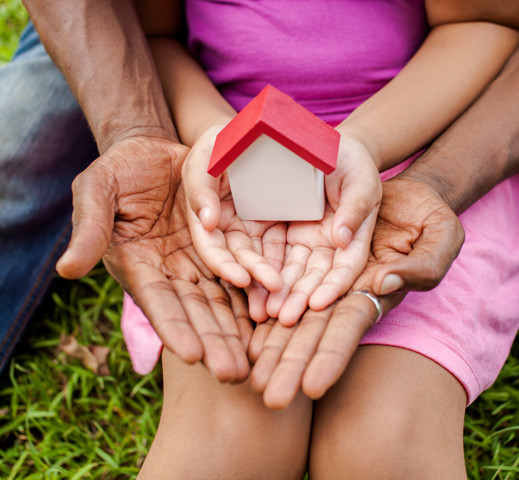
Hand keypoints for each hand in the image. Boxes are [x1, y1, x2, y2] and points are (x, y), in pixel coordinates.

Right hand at [56, 135, 252, 380]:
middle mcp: (169, 272)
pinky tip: (269, 320)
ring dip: (236, 331)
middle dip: (213, 343)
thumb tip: (65, 270)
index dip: (174, 328)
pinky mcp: (218, 249)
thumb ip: (88, 229)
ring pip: (221, 302)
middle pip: (195, 313)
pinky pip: (239, 276)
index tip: (193, 356)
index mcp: (137, 265)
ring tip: (253, 360)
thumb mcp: (96, 191)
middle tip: (233, 374)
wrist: (151, 152)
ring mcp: (196, 263)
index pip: (158, 302)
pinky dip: (253, 298)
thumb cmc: (116, 171)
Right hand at [181, 125, 284, 312]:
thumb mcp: (206, 152)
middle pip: (238, 258)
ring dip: (270, 276)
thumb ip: (200, 185)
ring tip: (286, 290)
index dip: (223, 264)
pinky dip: (286, 263)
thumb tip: (207, 223)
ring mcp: (252, 227)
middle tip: (274, 288)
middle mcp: (228, 226)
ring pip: (260, 258)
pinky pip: (280, 248)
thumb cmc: (224, 138)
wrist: (256, 130)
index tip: (242, 278)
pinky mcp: (274, 224)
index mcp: (206, 213)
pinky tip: (300, 277)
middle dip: (254, 275)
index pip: (211, 246)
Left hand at [248, 174, 464, 407]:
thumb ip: (422, 264)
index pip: (349, 327)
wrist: (404, 194)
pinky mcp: (307, 255)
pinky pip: (282, 283)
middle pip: (314, 331)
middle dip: (292, 365)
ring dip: (272, 345)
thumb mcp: (441, 235)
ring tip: (249, 378)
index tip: (311, 388)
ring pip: (293, 314)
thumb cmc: (430, 215)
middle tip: (268, 398)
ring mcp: (324, 276)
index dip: (331, 356)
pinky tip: (246, 332)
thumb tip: (384, 282)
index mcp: (377, 290)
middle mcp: (346, 292)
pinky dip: (264, 306)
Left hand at [261, 133, 381, 325]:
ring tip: (266, 313)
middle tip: (285, 318)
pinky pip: (271, 254)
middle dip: (301, 298)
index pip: (346, 267)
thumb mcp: (361, 180)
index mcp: (354, 237)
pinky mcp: (283, 233)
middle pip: (316, 277)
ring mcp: (305, 241)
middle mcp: (329, 246)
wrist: (327, 148)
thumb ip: (355, 208)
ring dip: (280, 293)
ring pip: (292, 272)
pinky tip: (250, 289)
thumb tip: (342, 238)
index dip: (334, 286)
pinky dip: (263, 272)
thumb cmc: (353, 162)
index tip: (319, 303)